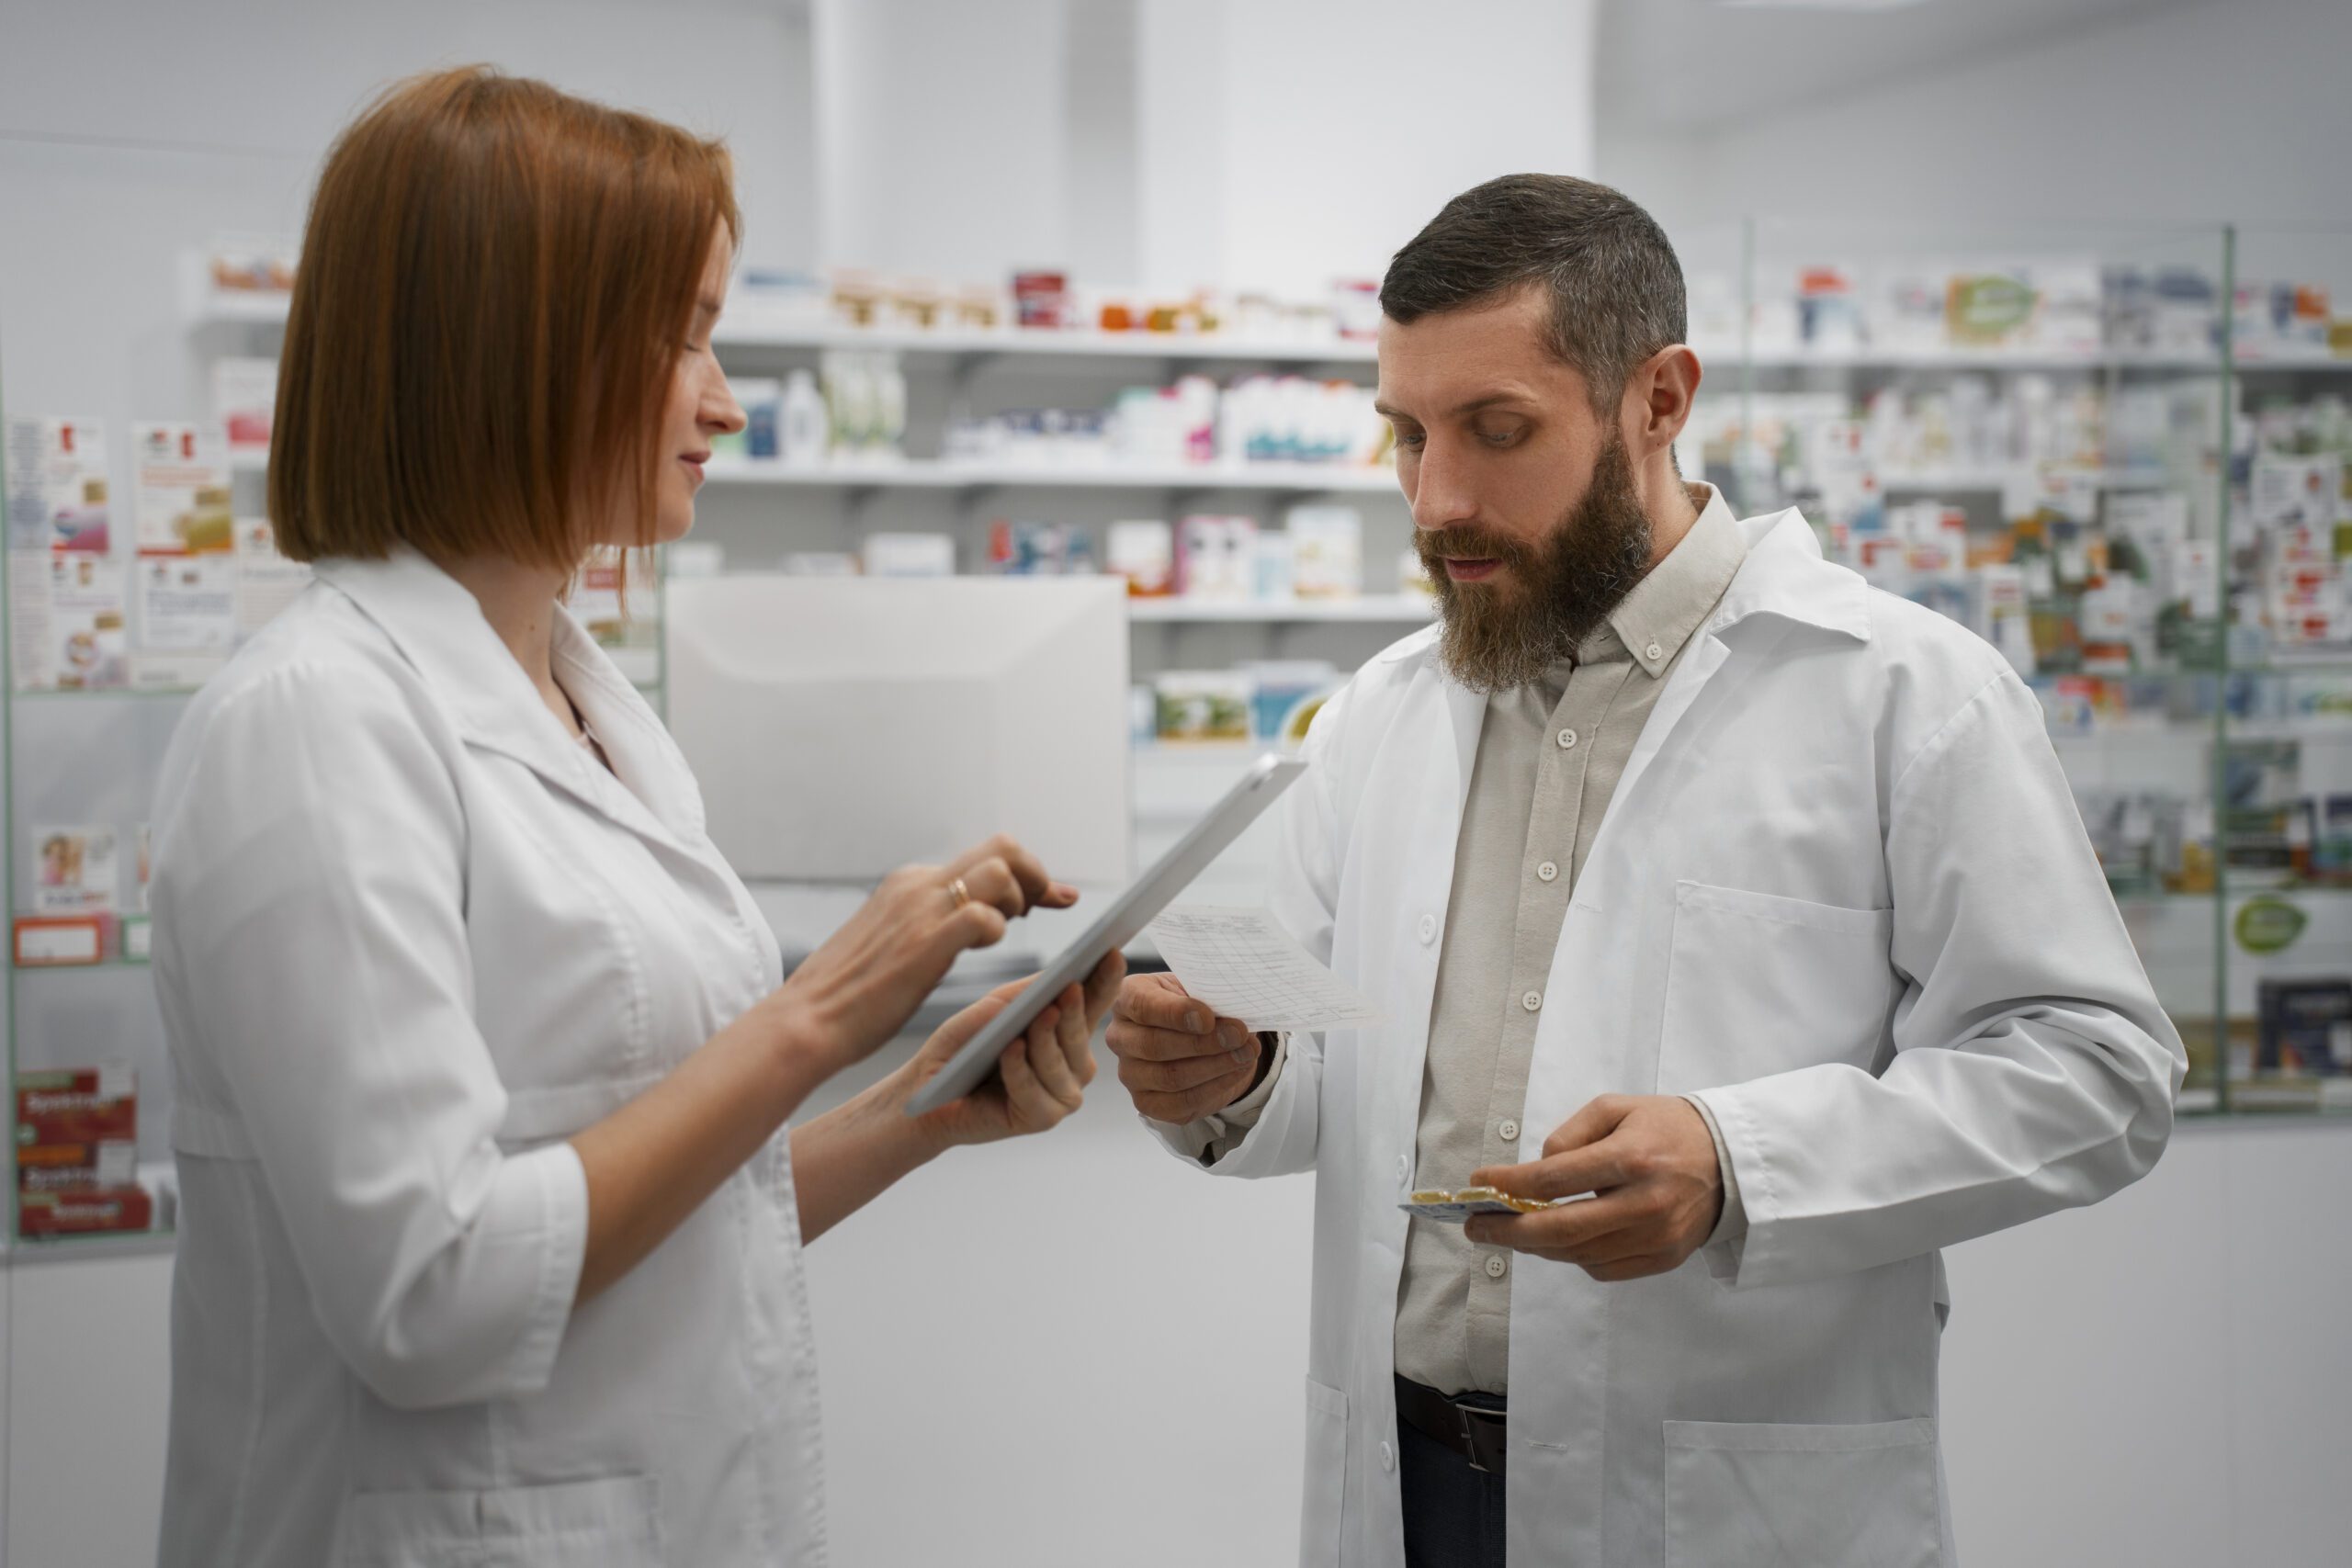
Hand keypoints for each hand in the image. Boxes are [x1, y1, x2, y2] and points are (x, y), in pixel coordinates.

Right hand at [771, 834, 1077, 1072]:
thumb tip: (970, 921)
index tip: (1057, 896)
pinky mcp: (924, 943)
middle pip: (1004, 847)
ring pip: (1001, 869)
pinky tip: (984, 951)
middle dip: (1037, 874)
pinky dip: (998, 931)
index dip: (1029, 875)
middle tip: (1048, 908)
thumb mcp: (891, 940)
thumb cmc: (849, 995)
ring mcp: (921, 910)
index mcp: (911, 882)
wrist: (806, 1021)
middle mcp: (918, 884)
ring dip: (1021, 899)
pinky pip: (984, 915)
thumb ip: (927, 921)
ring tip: (1010, 933)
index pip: (986, 856)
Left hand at [898, 952, 1124, 1149]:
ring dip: (1046, 1040)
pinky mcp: (1040, 1119)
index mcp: (1065, 1032)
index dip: (1104, 980)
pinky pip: (1034, 1092)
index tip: (1113, 953)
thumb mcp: (990, 1010)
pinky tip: (1011, 1050)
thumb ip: (1019, 997)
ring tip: (1041, 1016)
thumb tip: (1046, 988)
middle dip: (1074, 1011)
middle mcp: (1072, 1064)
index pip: (1092, 1003)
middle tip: (1071, 988)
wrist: (927, 1090)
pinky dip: (1020, 1069)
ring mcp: (1061, 1094)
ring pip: (1060, 1065)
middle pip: (1079, 1035)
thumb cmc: (961, 1047)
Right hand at [1104, 972, 1263, 1122]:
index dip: (1175, 1013)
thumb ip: (1208, 998)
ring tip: (1245, 1053)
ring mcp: (1130, 1073)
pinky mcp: (1147, 1103)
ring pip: (1170, 1077)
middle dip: (1203, 1043)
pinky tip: (1236, 1071)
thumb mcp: (1199, 989)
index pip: (1142, 1006)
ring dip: (1215, 1066)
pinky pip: (1180, 1102)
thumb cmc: (1194, 1004)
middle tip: (1239, 1035)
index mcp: (1127, 998)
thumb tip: (1233, 1020)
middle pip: (1154, 1046)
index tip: (1208, 1018)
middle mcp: (1120, 1037)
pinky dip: (1214, 1087)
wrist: (1198, 1035)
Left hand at [1462, 1095, 1722, 1281]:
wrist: (1729, 1160)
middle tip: (1475, 1226)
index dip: (1508, 1185)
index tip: (1478, 1183)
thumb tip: (1536, 1171)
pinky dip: (1572, 1257)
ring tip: (1507, 1233)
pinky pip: (1602, 1269)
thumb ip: (1570, 1134)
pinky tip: (1556, 1241)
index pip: (1554, 1181)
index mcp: (1631, 1159)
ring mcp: (1655, 1238)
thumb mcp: (1616, 1108)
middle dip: (1507, 1231)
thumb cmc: (1666, 1127)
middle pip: (1560, 1230)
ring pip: (1577, 1254)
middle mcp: (1644, 1204)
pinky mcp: (1663, 1259)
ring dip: (1534, 1246)